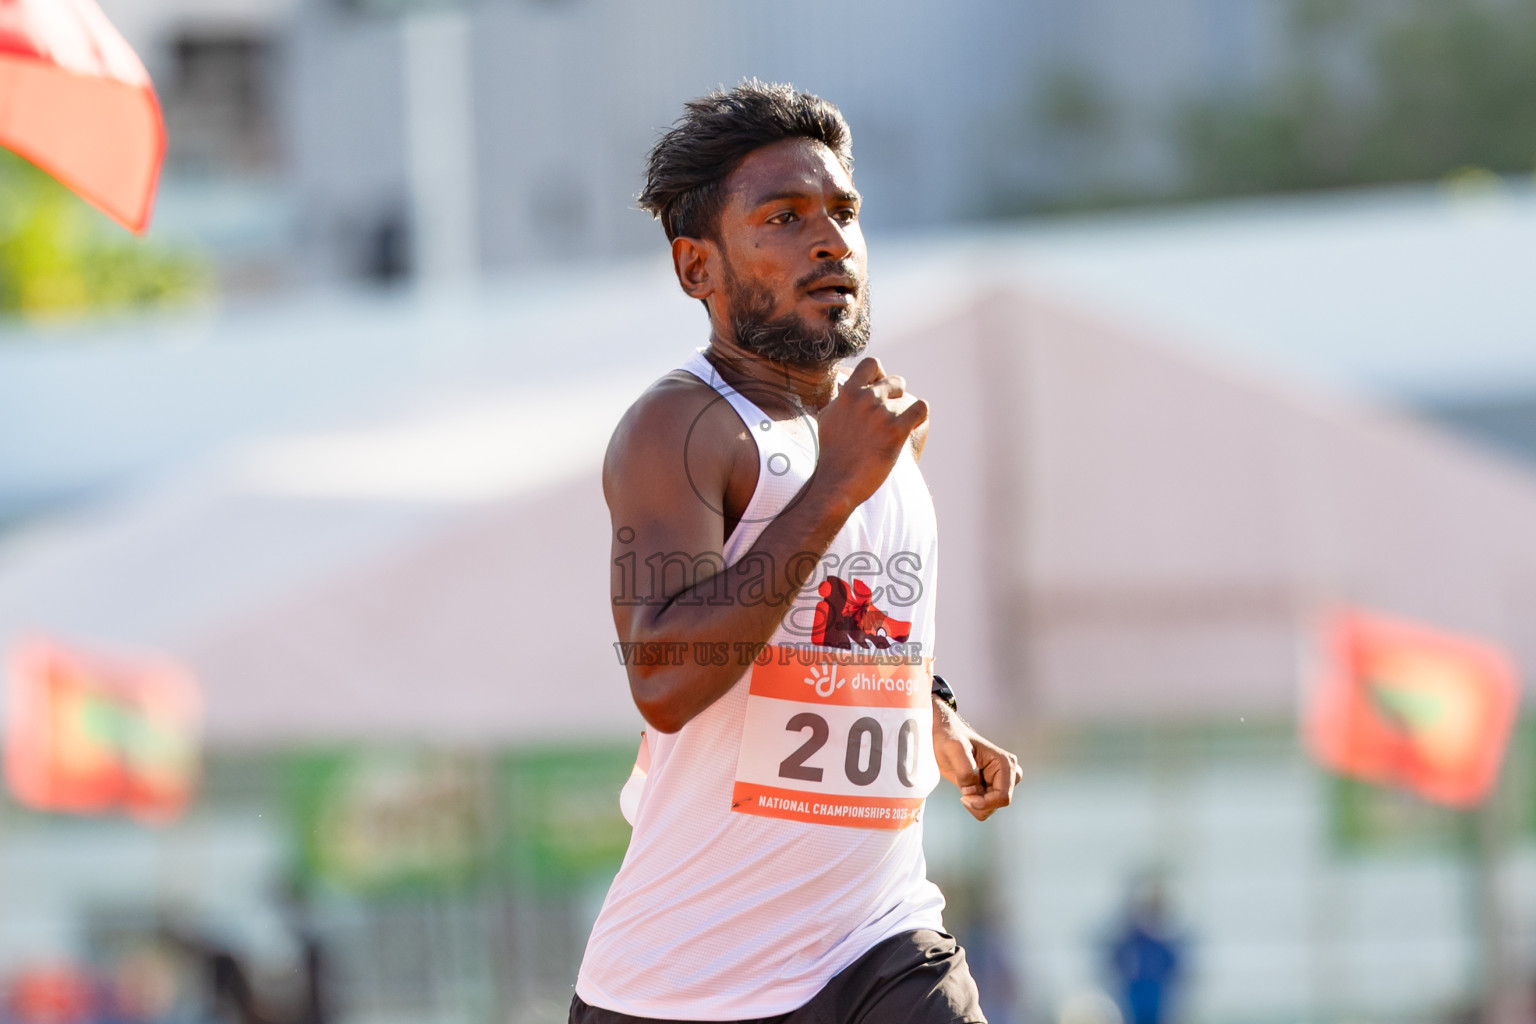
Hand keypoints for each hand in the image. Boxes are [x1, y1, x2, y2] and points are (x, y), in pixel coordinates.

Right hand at [812, 357, 927, 510]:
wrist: (838, 480)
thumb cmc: (831, 452)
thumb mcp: (827, 417)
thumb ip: (839, 400)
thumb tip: (843, 386)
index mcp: (848, 393)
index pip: (872, 365)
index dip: (880, 375)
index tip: (879, 389)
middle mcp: (866, 398)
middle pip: (896, 381)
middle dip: (896, 396)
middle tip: (891, 415)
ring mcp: (882, 413)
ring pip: (908, 398)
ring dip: (905, 411)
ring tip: (900, 426)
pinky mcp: (896, 430)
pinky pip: (920, 409)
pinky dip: (919, 416)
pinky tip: (912, 426)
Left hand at [932, 700, 1021, 820]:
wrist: (943, 734)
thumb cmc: (949, 737)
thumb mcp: (953, 749)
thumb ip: (965, 769)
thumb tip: (972, 790)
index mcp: (1004, 763)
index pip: (1003, 797)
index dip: (983, 803)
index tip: (963, 796)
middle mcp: (1007, 772)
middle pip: (1000, 803)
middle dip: (980, 803)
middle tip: (963, 791)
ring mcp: (999, 779)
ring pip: (993, 807)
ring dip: (976, 804)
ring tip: (963, 787)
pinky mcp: (990, 785)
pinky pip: (986, 805)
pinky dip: (974, 804)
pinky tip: (965, 790)